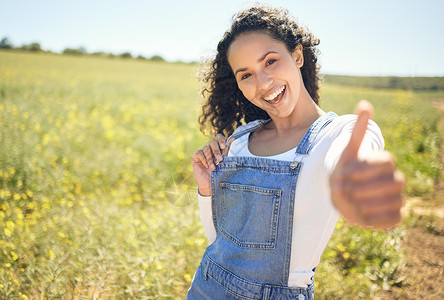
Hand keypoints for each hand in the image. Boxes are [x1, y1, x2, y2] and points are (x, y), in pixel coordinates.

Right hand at [191, 133, 234, 195]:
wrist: (210, 185)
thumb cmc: (218, 173)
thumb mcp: (224, 162)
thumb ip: (227, 150)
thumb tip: (233, 138)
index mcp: (218, 148)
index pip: (218, 137)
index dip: (221, 140)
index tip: (224, 147)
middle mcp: (210, 149)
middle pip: (212, 141)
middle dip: (216, 150)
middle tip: (220, 159)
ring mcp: (202, 152)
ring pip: (206, 149)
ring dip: (210, 159)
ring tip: (213, 168)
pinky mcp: (195, 157)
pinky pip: (199, 153)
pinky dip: (203, 159)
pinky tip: (206, 166)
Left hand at [330, 101, 404, 228]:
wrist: (340, 195)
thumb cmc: (345, 171)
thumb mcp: (347, 151)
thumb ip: (357, 131)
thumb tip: (365, 104)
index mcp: (386, 162)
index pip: (387, 161)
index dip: (364, 168)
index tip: (343, 172)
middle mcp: (396, 180)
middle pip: (395, 183)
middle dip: (365, 186)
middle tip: (343, 187)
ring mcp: (397, 199)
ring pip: (395, 201)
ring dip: (367, 201)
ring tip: (348, 199)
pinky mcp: (393, 216)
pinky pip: (392, 219)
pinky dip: (374, 217)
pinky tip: (358, 212)